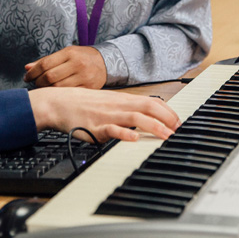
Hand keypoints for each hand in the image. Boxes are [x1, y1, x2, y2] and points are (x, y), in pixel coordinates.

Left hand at [24, 45, 107, 88]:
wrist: (105, 63)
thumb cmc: (81, 58)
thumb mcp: (65, 54)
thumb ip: (46, 61)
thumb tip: (27, 68)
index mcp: (70, 53)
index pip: (45, 64)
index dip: (33, 72)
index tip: (27, 77)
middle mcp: (77, 64)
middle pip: (50, 77)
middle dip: (38, 82)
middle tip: (36, 83)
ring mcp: (84, 77)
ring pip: (58, 88)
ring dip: (47, 90)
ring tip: (45, 88)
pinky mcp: (88, 88)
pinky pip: (68, 94)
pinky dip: (59, 95)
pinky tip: (56, 93)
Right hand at [27, 87, 180, 142]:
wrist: (59, 103)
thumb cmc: (84, 104)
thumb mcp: (109, 103)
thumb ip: (127, 109)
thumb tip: (146, 117)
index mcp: (123, 100)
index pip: (152, 102)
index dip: (168, 112)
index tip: (179, 122)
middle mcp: (118, 106)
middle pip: (148, 107)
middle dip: (167, 119)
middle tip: (179, 130)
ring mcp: (107, 116)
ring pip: (135, 118)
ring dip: (153, 126)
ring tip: (166, 135)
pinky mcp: (95, 127)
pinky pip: (111, 129)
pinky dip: (124, 133)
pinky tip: (133, 138)